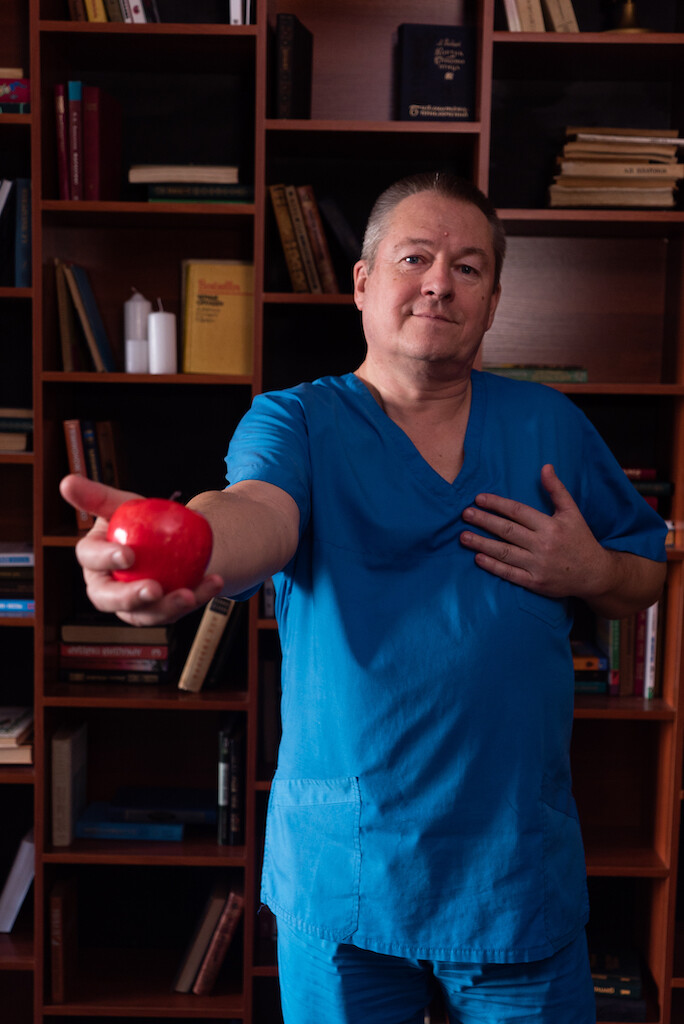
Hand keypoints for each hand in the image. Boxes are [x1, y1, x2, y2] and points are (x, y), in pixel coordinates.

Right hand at [59, 474, 223, 624]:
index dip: (106, 559)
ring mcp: (133, 605)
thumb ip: (97, 496)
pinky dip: (197, 596)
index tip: (128, 555)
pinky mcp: (159, 612)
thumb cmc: (137, 522)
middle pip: (110, 600)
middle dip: (130, 598)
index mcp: (92, 561)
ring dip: (169, 606)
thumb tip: (66, 481)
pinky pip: (177, 609)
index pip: (91, 560)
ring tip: (191, 594)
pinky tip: (213, 582)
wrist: (167, 539)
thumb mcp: (121, 504)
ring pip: (146, 614)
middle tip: (154, 589)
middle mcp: (106, 588)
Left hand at [460, 464, 611, 601]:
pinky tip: (478, 558)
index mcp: (550, 526)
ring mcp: (538, 565)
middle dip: (484, 521)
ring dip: (481, 544)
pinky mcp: (535, 583)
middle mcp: (543, 545)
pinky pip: (510, 574)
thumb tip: (545, 467)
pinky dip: (493, 566)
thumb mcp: (572, 512)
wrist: (594, 574)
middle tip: (465, 514)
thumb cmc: (580, 539)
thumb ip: (557, 490)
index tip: (478, 499)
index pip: (518, 512)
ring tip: (463, 537)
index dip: (497, 504)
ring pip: (505, 552)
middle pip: (507, 531)